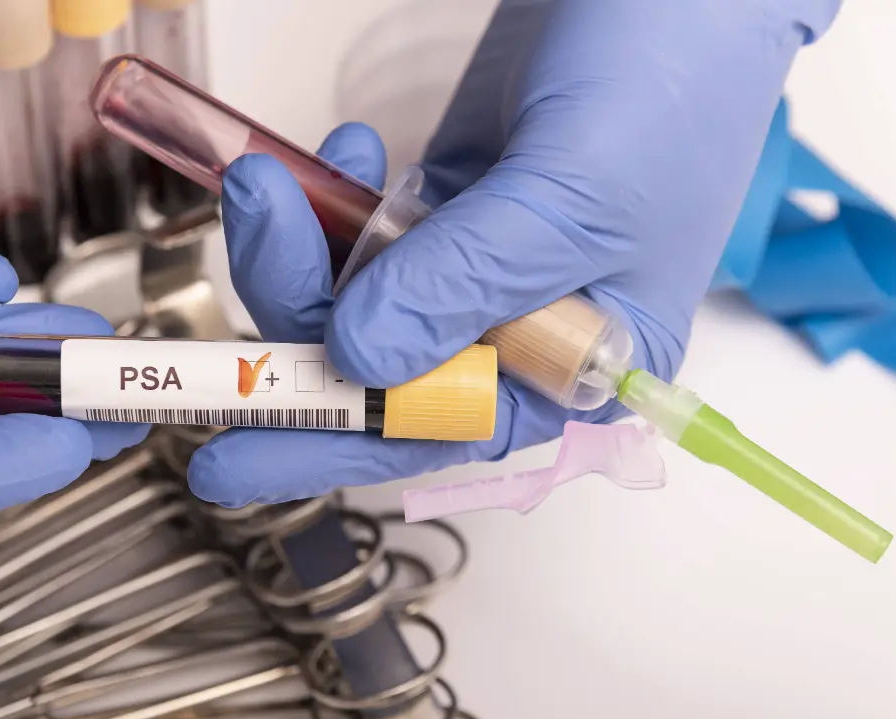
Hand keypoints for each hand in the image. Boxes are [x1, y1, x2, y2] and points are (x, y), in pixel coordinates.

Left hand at [188, 0, 841, 506]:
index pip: (437, 431)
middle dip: (296, 306)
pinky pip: (360, 236)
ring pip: (353, 300)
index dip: (327, 446)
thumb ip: (464, 285)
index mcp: (576, 366)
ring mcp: (476, 269)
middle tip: (254, 217)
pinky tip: (345, 152)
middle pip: (375, 365)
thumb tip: (356, 361)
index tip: (224, 458)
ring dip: (298, 243)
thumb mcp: (571, 195)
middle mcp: (520, 334)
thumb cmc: (671, 84)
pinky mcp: (448, 210)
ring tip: (275, 173)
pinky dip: (329, 203)